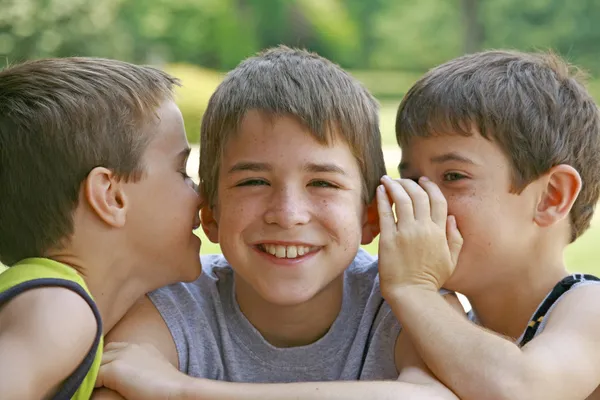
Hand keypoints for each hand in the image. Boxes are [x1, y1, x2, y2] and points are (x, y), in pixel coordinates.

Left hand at [95, 342, 191, 399]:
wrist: (177, 392)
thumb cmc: (168, 390)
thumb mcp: (153, 373)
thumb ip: (138, 371)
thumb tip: (127, 381)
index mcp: (141, 347)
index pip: (114, 349)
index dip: (106, 361)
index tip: (102, 374)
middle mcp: (131, 347)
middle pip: (102, 353)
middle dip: (96, 365)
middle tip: (92, 381)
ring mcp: (122, 356)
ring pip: (95, 364)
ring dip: (91, 375)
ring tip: (88, 387)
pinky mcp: (115, 369)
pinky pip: (92, 377)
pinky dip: (89, 385)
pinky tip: (88, 393)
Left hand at [376, 176, 462, 294]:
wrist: (412, 294)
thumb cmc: (431, 279)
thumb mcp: (451, 260)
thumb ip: (454, 237)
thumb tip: (452, 218)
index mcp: (439, 232)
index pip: (437, 200)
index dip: (430, 187)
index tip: (422, 180)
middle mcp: (424, 228)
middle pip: (418, 195)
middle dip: (410, 182)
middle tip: (402, 179)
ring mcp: (406, 233)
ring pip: (402, 199)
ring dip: (394, 185)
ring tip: (387, 179)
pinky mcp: (389, 239)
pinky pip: (385, 213)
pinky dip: (382, 198)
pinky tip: (380, 190)